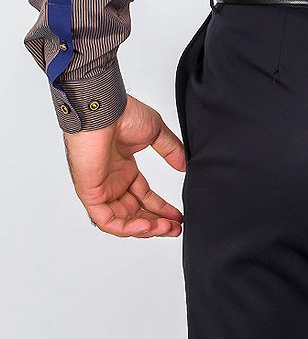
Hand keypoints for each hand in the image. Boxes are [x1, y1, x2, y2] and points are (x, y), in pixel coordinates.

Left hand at [62, 94, 185, 237]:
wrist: (104, 109)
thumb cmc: (122, 113)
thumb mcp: (156, 132)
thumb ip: (171, 150)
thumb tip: (185, 166)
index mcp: (124, 168)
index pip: (143, 196)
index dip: (161, 208)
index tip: (177, 216)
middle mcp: (112, 180)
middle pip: (134, 212)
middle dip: (156, 223)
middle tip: (174, 228)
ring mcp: (100, 187)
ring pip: (121, 220)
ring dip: (145, 228)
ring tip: (165, 229)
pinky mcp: (90, 193)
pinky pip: (107, 220)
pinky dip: (127, 227)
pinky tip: (147, 225)